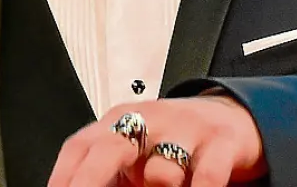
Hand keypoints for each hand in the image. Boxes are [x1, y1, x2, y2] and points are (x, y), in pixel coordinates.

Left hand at [47, 95, 266, 186]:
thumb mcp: (139, 153)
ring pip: (161, 172)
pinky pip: (206, 176)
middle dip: (89, 181)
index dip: (63, 175)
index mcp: (120, 121)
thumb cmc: (176, 142)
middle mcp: (149, 120)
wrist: (233, 117)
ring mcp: (185, 129)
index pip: (80, 145)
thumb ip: (113, 175)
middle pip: (109, 148)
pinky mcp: (221, 141)